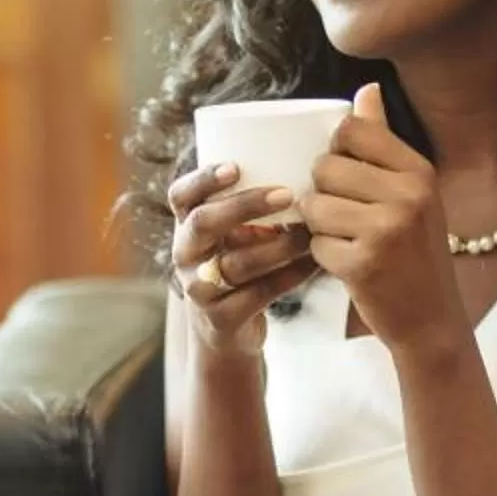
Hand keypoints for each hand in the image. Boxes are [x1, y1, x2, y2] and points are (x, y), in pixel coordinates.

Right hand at [170, 162, 317, 361]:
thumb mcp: (233, 235)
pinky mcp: (221, 319)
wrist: (224, 332)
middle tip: (287, 194)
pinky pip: (258, 295)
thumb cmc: (239, 265)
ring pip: (236, 263)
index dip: (203, 178)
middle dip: (244, 205)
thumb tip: (311, 163)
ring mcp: (200, 289)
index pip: (181, 195)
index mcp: (187, 226)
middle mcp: (186, 255)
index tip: (236, 166)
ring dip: (279, 246)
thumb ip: (252, 208)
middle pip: (204, 223)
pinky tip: (315, 262)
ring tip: (310, 233)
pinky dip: (290, 276)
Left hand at [303, 85, 469, 358]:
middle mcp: (407, 194)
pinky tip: (349, 264)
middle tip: (345, 215)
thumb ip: (383, 141)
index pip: (351, 130)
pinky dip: (323, 256)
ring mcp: (386, 229)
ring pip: (313, 205)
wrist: (432, 318)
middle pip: (324, 167)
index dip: (336, 151)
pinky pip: (315, 243)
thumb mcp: (412, 191)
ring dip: (319, 226)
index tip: (348, 177)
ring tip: (347, 239)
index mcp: (418, 170)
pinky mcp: (363, 263)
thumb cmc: (415, 251)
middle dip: (323, 192)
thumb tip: (366, 89)